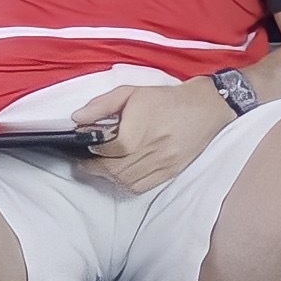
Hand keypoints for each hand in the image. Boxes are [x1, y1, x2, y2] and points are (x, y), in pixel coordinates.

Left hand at [71, 78, 231, 193]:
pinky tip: (121, 174)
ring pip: (126, 182)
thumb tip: (76, 119)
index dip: (92, 151)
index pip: (108, 150)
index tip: (84, 146)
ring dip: (109, 177)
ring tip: (101, 167)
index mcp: (141, 128)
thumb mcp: (131, 92)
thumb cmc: (165, 99)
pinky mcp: (170, 173)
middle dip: (95, 168)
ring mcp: (163, 164)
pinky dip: (126, 184)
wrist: (204, 108)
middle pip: (115, 170)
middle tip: (85, 163)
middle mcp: (153, 149)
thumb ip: (101, 105)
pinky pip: (141, 187)